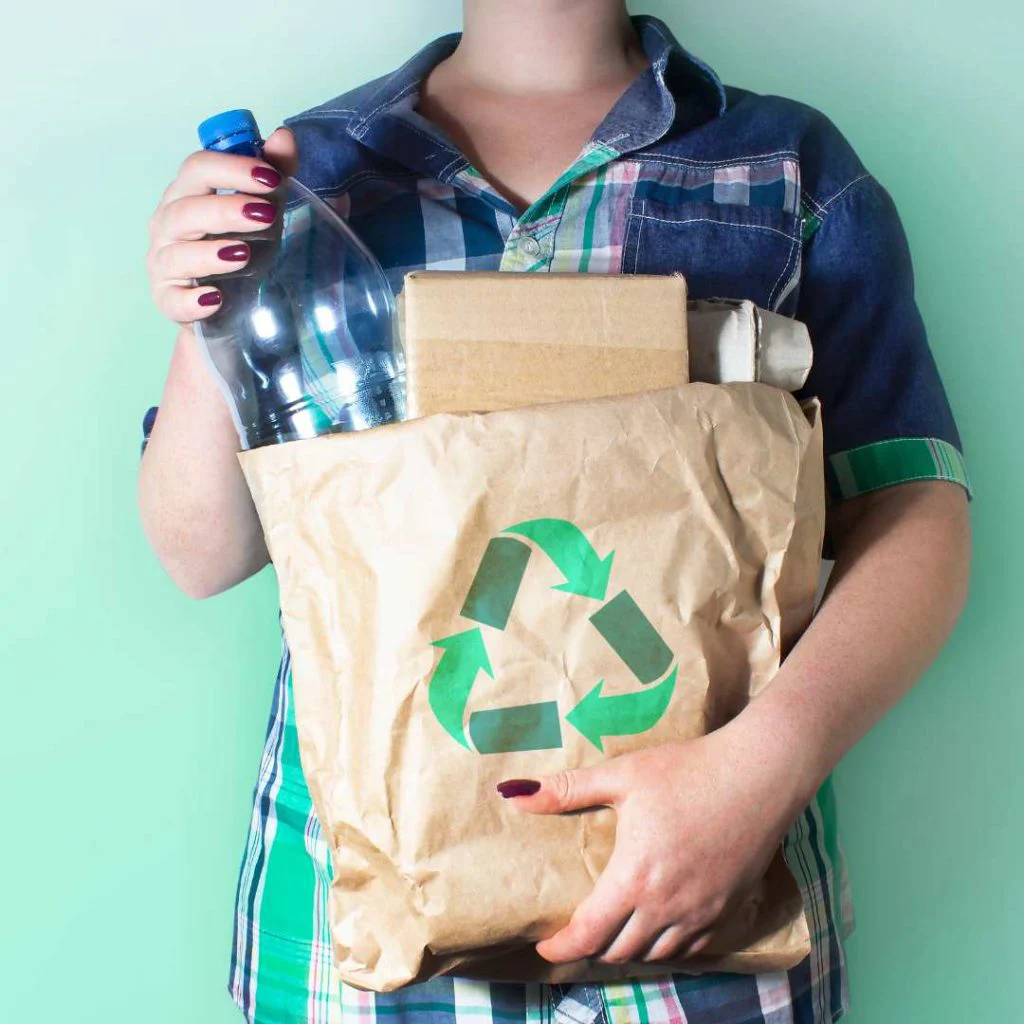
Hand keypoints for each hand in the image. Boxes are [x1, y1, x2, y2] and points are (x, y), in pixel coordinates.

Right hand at [144, 127, 297, 324]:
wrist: (232, 303)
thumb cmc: (243, 245)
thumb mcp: (265, 210)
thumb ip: (274, 174)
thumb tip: (284, 136)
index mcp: (188, 193)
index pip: (198, 168)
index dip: (232, 169)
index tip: (271, 177)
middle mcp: (168, 224)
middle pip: (185, 209)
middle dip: (225, 210)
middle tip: (266, 216)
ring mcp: (164, 263)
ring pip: (176, 254)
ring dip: (208, 253)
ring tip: (243, 255)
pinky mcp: (168, 300)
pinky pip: (173, 300)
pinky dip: (192, 301)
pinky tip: (216, 299)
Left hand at [498, 719, 807, 963]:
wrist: (760, 773)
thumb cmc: (688, 769)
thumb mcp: (623, 775)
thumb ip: (567, 790)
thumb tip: (514, 794)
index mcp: (634, 878)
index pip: (588, 935)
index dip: (561, 947)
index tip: (545, 944)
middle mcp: (667, 907)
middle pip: (619, 951)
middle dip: (593, 947)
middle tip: (578, 931)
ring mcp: (701, 913)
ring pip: (656, 954)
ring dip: (630, 949)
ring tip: (615, 930)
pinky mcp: (728, 909)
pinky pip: (691, 948)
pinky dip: (668, 946)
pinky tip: (661, 927)